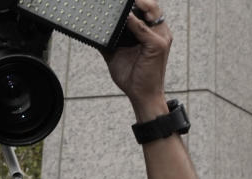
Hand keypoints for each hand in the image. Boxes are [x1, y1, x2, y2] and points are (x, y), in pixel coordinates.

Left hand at [103, 0, 171, 118]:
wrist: (142, 96)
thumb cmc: (133, 77)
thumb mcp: (115, 54)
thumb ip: (108, 39)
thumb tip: (91, 30)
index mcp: (151, 30)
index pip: (144, 7)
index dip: (133, 1)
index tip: (117, 0)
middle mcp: (159, 31)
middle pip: (150, 4)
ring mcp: (160, 36)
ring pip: (150, 9)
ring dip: (137, 2)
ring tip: (122, 1)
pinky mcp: (157, 45)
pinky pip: (143, 28)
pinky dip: (132, 21)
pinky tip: (123, 17)